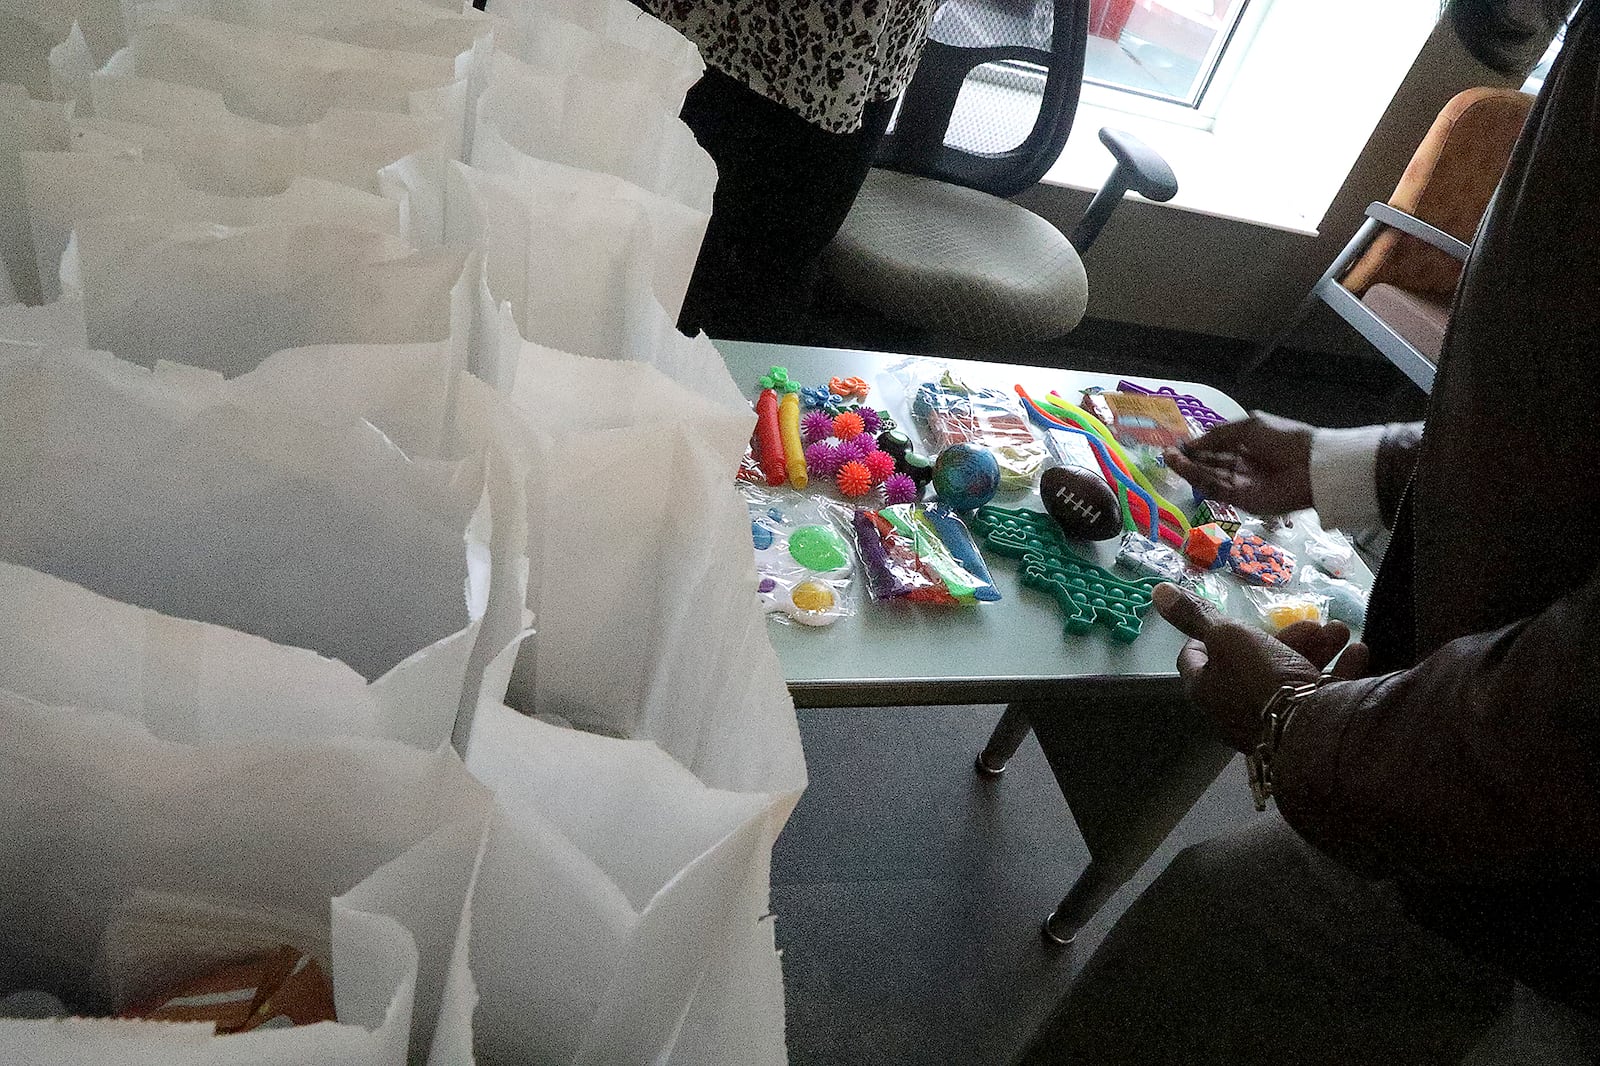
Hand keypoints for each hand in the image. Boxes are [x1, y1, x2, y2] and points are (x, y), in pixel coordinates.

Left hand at [1153, 583, 1370, 750]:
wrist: (1311, 731)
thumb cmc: (1260, 678)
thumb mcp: (1227, 636)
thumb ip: (1196, 615)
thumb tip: (1157, 592)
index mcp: (1205, 689)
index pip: (1194, 658)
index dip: (1203, 636)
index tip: (1223, 621)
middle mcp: (1233, 709)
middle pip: (1252, 664)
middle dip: (1285, 637)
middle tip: (1311, 623)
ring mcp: (1270, 723)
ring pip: (1289, 677)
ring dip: (1316, 649)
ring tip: (1338, 631)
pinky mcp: (1305, 732)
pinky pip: (1321, 696)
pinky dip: (1339, 672)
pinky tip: (1357, 652)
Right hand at [1163, 412, 1315, 514]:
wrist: (1310, 466)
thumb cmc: (1283, 439)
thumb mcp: (1248, 427)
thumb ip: (1218, 436)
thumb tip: (1192, 444)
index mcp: (1247, 446)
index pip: (1217, 448)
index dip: (1197, 446)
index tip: (1178, 444)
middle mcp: (1242, 466)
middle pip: (1210, 464)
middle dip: (1189, 458)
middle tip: (1167, 453)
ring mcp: (1241, 484)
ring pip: (1209, 477)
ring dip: (1188, 469)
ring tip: (1169, 458)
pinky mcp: (1241, 501)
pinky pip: (1215, 490)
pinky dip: (1198, 480)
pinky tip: (1183, 469)